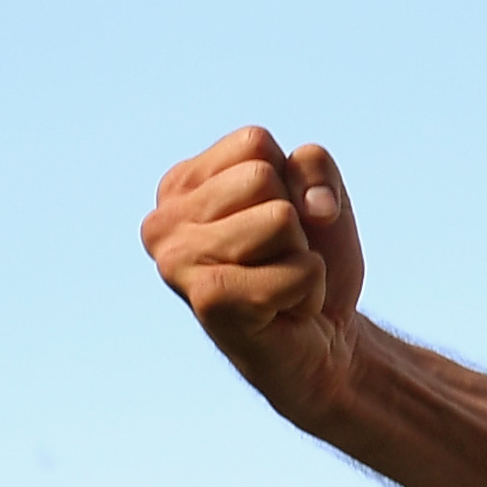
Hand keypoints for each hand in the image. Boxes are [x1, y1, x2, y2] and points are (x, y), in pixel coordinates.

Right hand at [142, 125, 368, 416]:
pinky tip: (282, 311)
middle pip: (263, 177)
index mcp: (180, 185)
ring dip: (301, 257)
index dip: (289, 182)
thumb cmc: (308, 263)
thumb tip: (314, 207)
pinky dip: (307, 291)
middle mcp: (163, 221)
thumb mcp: (318, 196)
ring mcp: (178, 262)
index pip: (254, 143)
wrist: (323, 342)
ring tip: (280, 283)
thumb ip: (314, 167)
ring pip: (280, 219)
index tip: (279, 224)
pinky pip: (294, 271)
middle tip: (279, 260)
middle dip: (294, 220)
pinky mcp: (208, 300)